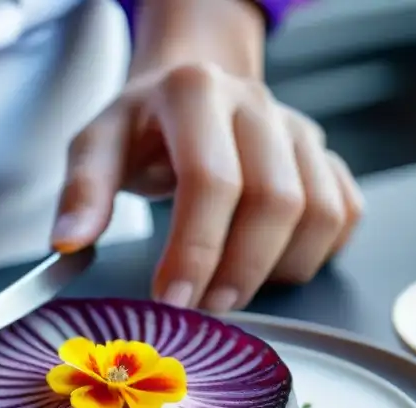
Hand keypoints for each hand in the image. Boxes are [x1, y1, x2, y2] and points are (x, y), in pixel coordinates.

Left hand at [52, 63, 363, 311]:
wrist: (189, 90)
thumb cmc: (143, 127)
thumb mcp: (97, 144)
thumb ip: (82, 190)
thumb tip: (70, 241)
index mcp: (196, 94)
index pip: (212, 180)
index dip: (195, 251)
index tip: (173, 300)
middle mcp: (257, 106)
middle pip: (276, 201)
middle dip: (239, 271)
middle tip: (205, 310)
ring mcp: (300, 131)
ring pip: (320, 213)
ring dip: (278, 270)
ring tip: (231, 293)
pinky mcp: (326, 157)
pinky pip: (344, 215)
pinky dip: (314, 255)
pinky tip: (270, 266)